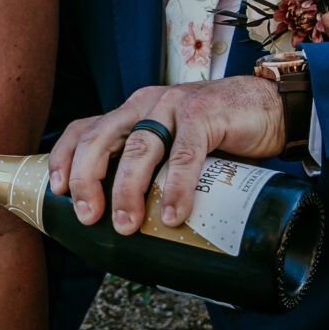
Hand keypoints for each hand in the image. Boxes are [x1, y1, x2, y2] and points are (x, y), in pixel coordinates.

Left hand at [48, 78, 286, 234]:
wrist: (270, 108)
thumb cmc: (218, 134)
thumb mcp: (174, 147)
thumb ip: (153, 170)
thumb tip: (130, 225)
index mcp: (132, 111)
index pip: (85, 128)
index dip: (65, 157)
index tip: (57, 190)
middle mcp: (146, 104)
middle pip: (101, 139)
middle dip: (88, 179)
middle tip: (88, 217)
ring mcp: (174, 106)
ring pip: (140, 148)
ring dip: (129, 190)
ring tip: (126, 225)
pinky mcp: (205, 115)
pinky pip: (185, 155)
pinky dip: (175, 188)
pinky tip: (171, 215)